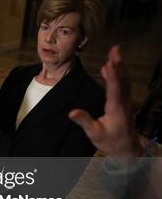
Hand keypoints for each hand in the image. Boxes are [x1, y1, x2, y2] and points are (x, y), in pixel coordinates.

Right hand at [69, 46, 142, 161]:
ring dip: (120, 66)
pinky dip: (118, 75)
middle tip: (115, 49)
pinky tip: (111, 69)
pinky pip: (123, 85)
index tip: (109, 63)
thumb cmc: (111, 141)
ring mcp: (126, 102)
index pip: (114, 89)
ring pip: (124, 81)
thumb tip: (72, 112)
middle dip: (118, 64)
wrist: (127, 148)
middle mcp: (123, 102)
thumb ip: (84, 121)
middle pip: (122, 80)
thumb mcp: (95, 133)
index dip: (112, 75)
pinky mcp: (125, 102)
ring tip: (114, 54)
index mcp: (116, 108)